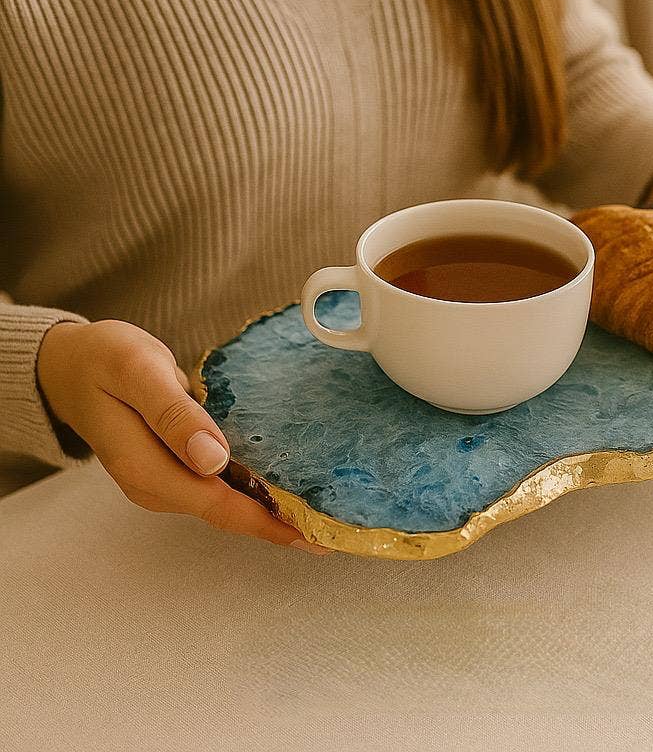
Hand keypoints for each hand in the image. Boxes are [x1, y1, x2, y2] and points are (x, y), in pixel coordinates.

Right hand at [37, 319, 331, 554]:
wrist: (70, 363)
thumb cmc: (104, 361)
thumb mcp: (138, 374)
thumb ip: (175, 416)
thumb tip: (213, 460)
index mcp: (149, 472)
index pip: (220, 508)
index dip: (269, 524)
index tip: (315, 535)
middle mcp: (158, 485)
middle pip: (230, 513)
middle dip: (280, 523)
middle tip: (336, 527)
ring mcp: (166, 479)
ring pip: (227, 501)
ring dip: (271, 508)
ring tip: (324, 510)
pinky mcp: (174, 465)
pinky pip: (220, 484)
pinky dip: (255, 486)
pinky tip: (288, 482)